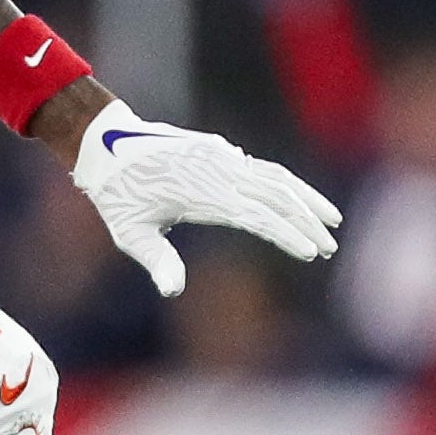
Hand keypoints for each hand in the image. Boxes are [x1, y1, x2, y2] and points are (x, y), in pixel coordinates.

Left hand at [70, 98, 340, 297]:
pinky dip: (287, 183)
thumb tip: (173, 290)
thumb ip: (156, 260)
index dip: (287, 233)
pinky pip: (262, 167)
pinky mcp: (219, 151)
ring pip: (276, 176)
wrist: (104, 144)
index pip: (257, 216)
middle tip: (330, 248)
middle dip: (307, 222)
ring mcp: (221, 157)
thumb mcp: (130, 233)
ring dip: (307, 198)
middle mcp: (218, 172)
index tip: (311, 251)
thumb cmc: (116, 196)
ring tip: (332, 221)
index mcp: (202, 194)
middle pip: (277, 196)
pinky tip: (300, 200)